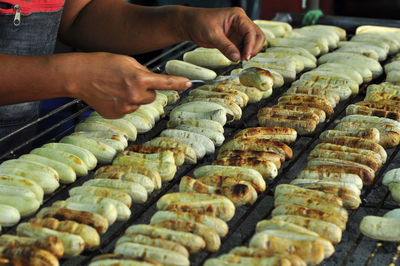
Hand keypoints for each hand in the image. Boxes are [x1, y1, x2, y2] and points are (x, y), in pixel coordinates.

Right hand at [63, 52, 189, 118]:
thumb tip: (152, 82)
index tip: (189, 83)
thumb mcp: (127, 61)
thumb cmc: (102, 64)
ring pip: (139, 103)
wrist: (79, 76)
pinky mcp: (117, 115)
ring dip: (133, 97)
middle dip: (145, 89)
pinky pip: (128, 109)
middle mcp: (135, 96)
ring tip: (116, 87)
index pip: (165, 83)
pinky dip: (123, 103)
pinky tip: (111, 95)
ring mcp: (126, 108)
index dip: (178, 83)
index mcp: (139, 79)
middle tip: (128, 81)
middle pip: (152, 96)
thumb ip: (143, 72)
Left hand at [182, 7, 264, 61]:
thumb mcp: (212, 35)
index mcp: (237, 16)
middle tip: (244, 59)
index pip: (251, 31)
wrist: (189, 24)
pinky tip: (236, 58)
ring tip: (238, 59)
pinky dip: (242, 54)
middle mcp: (240, 22)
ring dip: (248, 52)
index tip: (245, 57)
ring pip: (252, 42)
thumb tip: (237, 58)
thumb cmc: (199, 22)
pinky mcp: (234, 39)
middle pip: (257, 36)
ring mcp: (238, 31)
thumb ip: (225, 46)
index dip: (250, 45)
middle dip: (253, 48)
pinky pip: (243, 47)